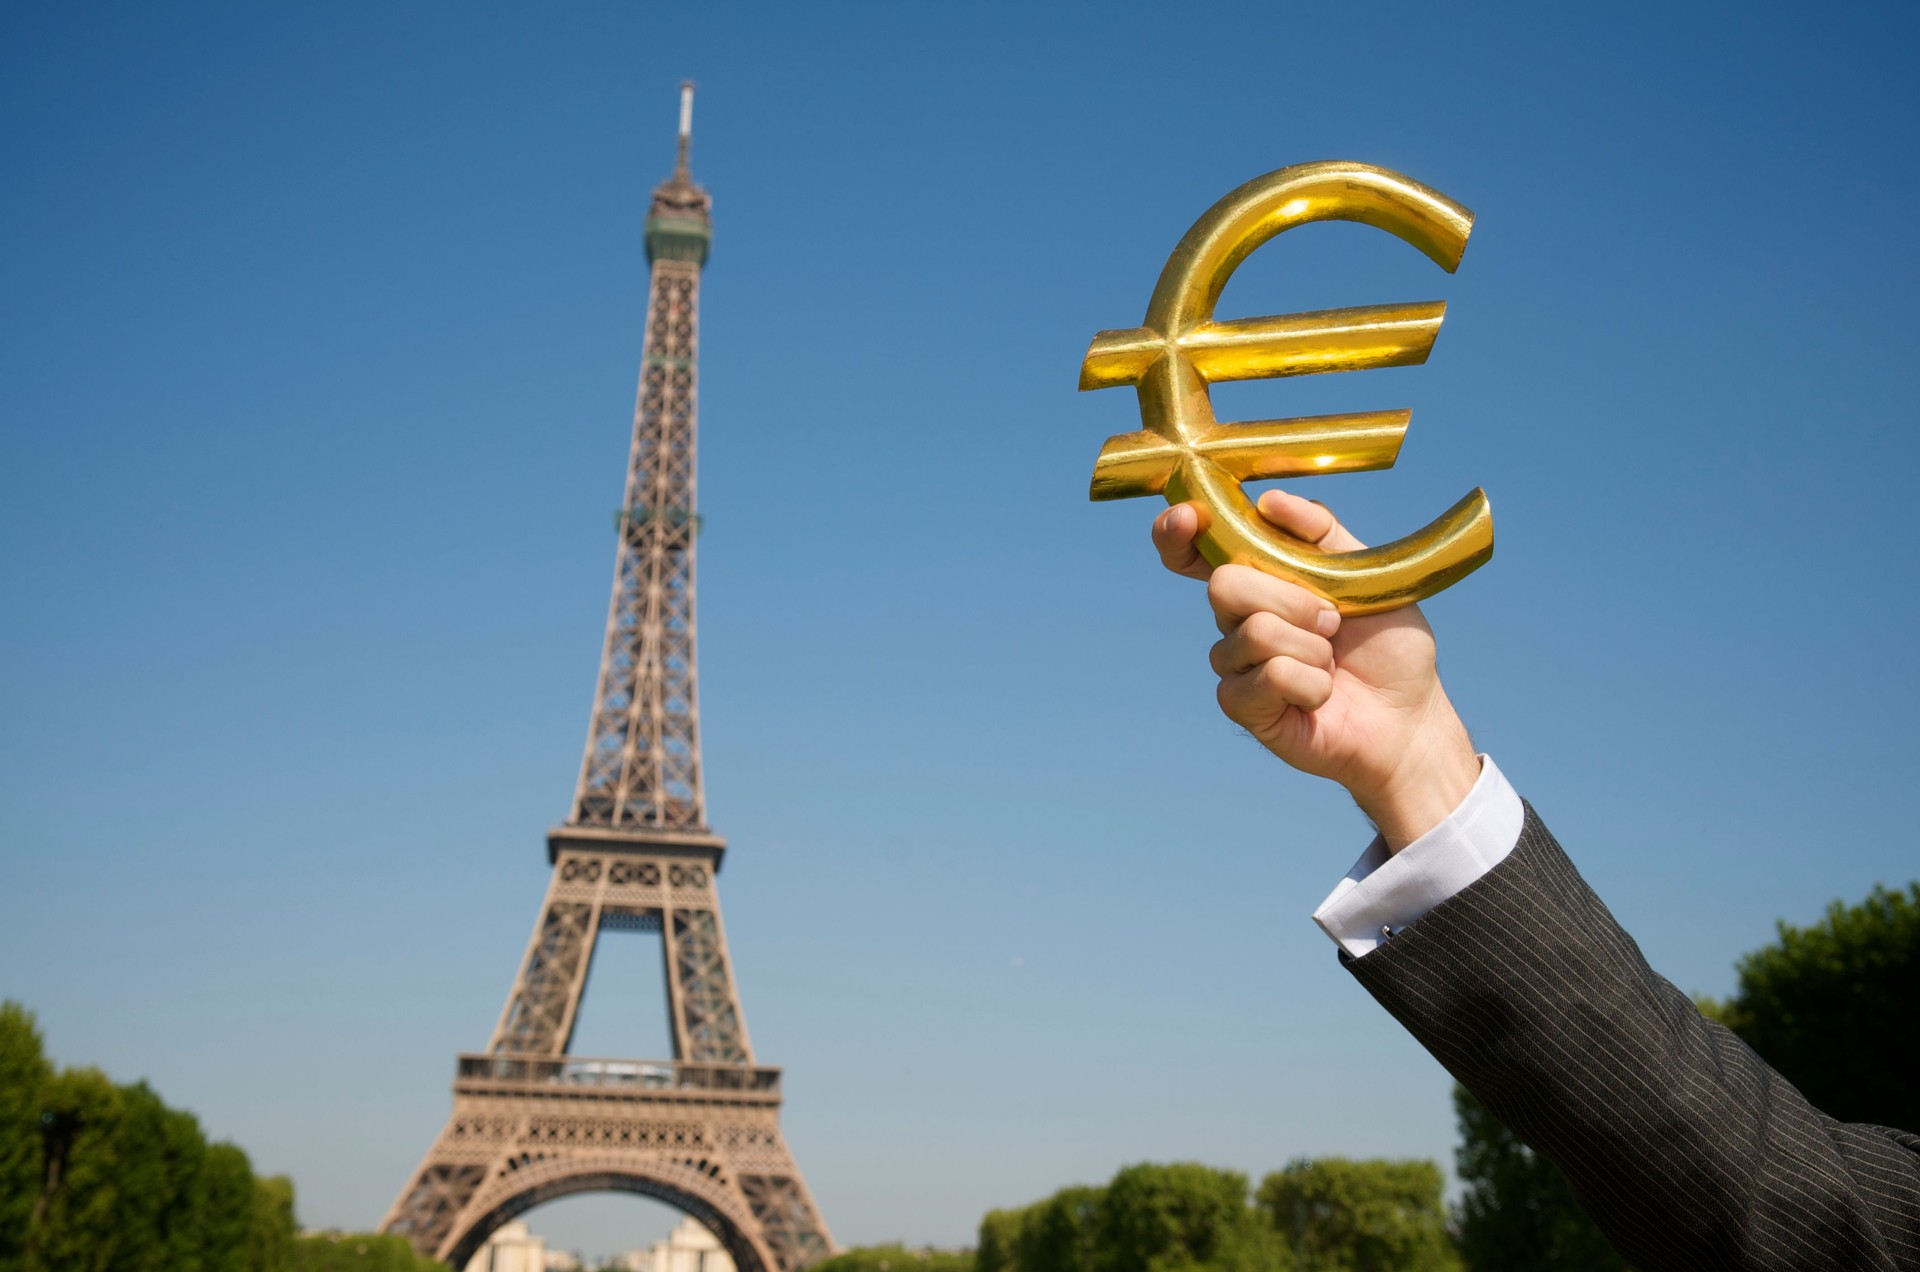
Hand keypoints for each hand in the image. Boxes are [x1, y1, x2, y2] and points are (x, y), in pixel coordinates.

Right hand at [1152, 490, 1479, 851]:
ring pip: (1253, 634)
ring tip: (1333, 662)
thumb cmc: (1387, 645)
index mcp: (1259, 581)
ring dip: (1312, 647)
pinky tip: (1322, 693)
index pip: (1195, 552)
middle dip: (1290, 599)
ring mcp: (1235, 665)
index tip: (1190, 517)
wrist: (1409, 714)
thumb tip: (1269, 501)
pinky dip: (1311, 683)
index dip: (1178, 533)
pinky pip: (1268, 676)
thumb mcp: (1367, 573)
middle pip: (1224, 585)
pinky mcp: (1242, 707)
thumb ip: (1321, 531)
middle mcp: (1236, 620)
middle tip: (1331, 621)